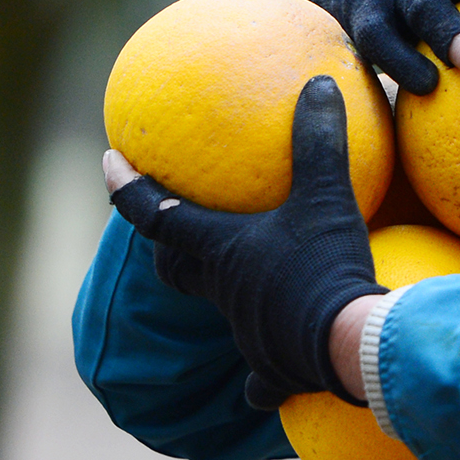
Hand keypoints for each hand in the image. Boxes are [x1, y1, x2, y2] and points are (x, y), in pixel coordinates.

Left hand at [104, 76, 384, 408]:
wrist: (352, 346)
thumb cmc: (326, 268)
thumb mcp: (327, 196)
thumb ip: (319, 140)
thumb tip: (317, 84)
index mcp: (221, 250)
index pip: (156, 214)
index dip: (128, 187)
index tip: (108, 160)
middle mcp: (224, 291)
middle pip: (174, 269)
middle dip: (165, 247)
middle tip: (166, 226)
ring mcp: (247, 335)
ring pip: (223, 312)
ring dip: (225, 294)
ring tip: (246, 279)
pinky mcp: (276, 372)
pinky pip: (265, 375)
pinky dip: (269, 370)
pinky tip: (282, 361)